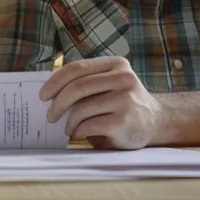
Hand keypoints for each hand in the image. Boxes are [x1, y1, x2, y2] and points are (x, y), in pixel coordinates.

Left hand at [41, 56, 163, 149]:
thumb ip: (88, 83)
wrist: (156, 123)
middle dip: (58, 103)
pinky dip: (78, 131)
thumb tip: (50, 94)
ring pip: (82, 108)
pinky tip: (78, 135)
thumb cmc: (123, 105)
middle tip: (50, 116)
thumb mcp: (110, 85)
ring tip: (67, 128)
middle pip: (78, 87)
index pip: (78, 68)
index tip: (43, 95)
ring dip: (68, 121)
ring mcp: (125, 99)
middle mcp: (124, 78)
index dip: (55, 81)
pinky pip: (89, 125)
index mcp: (116, 64)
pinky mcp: (124, 121)